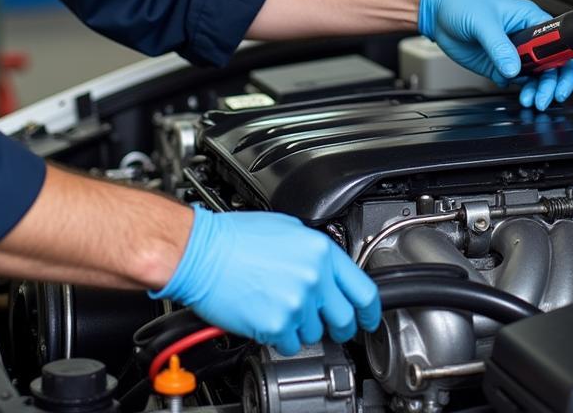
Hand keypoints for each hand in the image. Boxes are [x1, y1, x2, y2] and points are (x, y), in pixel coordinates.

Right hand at [152, 206, 380, 354]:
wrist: (202, 253)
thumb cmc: (236, 237)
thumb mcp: (287, 229)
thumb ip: (315, 252)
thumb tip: (329, 271)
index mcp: (320, 251)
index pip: (363, 290)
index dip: (369, 310)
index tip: (368, 318)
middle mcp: (313, 278)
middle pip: (344, 319)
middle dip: (338, 325)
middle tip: (325, 321)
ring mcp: (296, 304)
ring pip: (315, 334)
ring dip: (302, 327)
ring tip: (279, 305)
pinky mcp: (276, 325)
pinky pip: (290, 343)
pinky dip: (280, 336)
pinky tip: (266, 314)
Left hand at [417, 0, 572, 109]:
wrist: (436, 13)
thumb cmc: (461, 2)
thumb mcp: (482, 21)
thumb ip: (498, 45)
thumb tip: (514, 68)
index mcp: (531, 19)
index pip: (566, 39)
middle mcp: (527, 37)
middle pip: (557, 63)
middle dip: (558, 82)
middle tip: (551, 96)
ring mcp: (515, 52)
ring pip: (540, 76)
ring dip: (541, 90)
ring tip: (534, 100)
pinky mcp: (501, 65)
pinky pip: (520, 82)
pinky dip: (525, 91)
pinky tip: (521, 95)